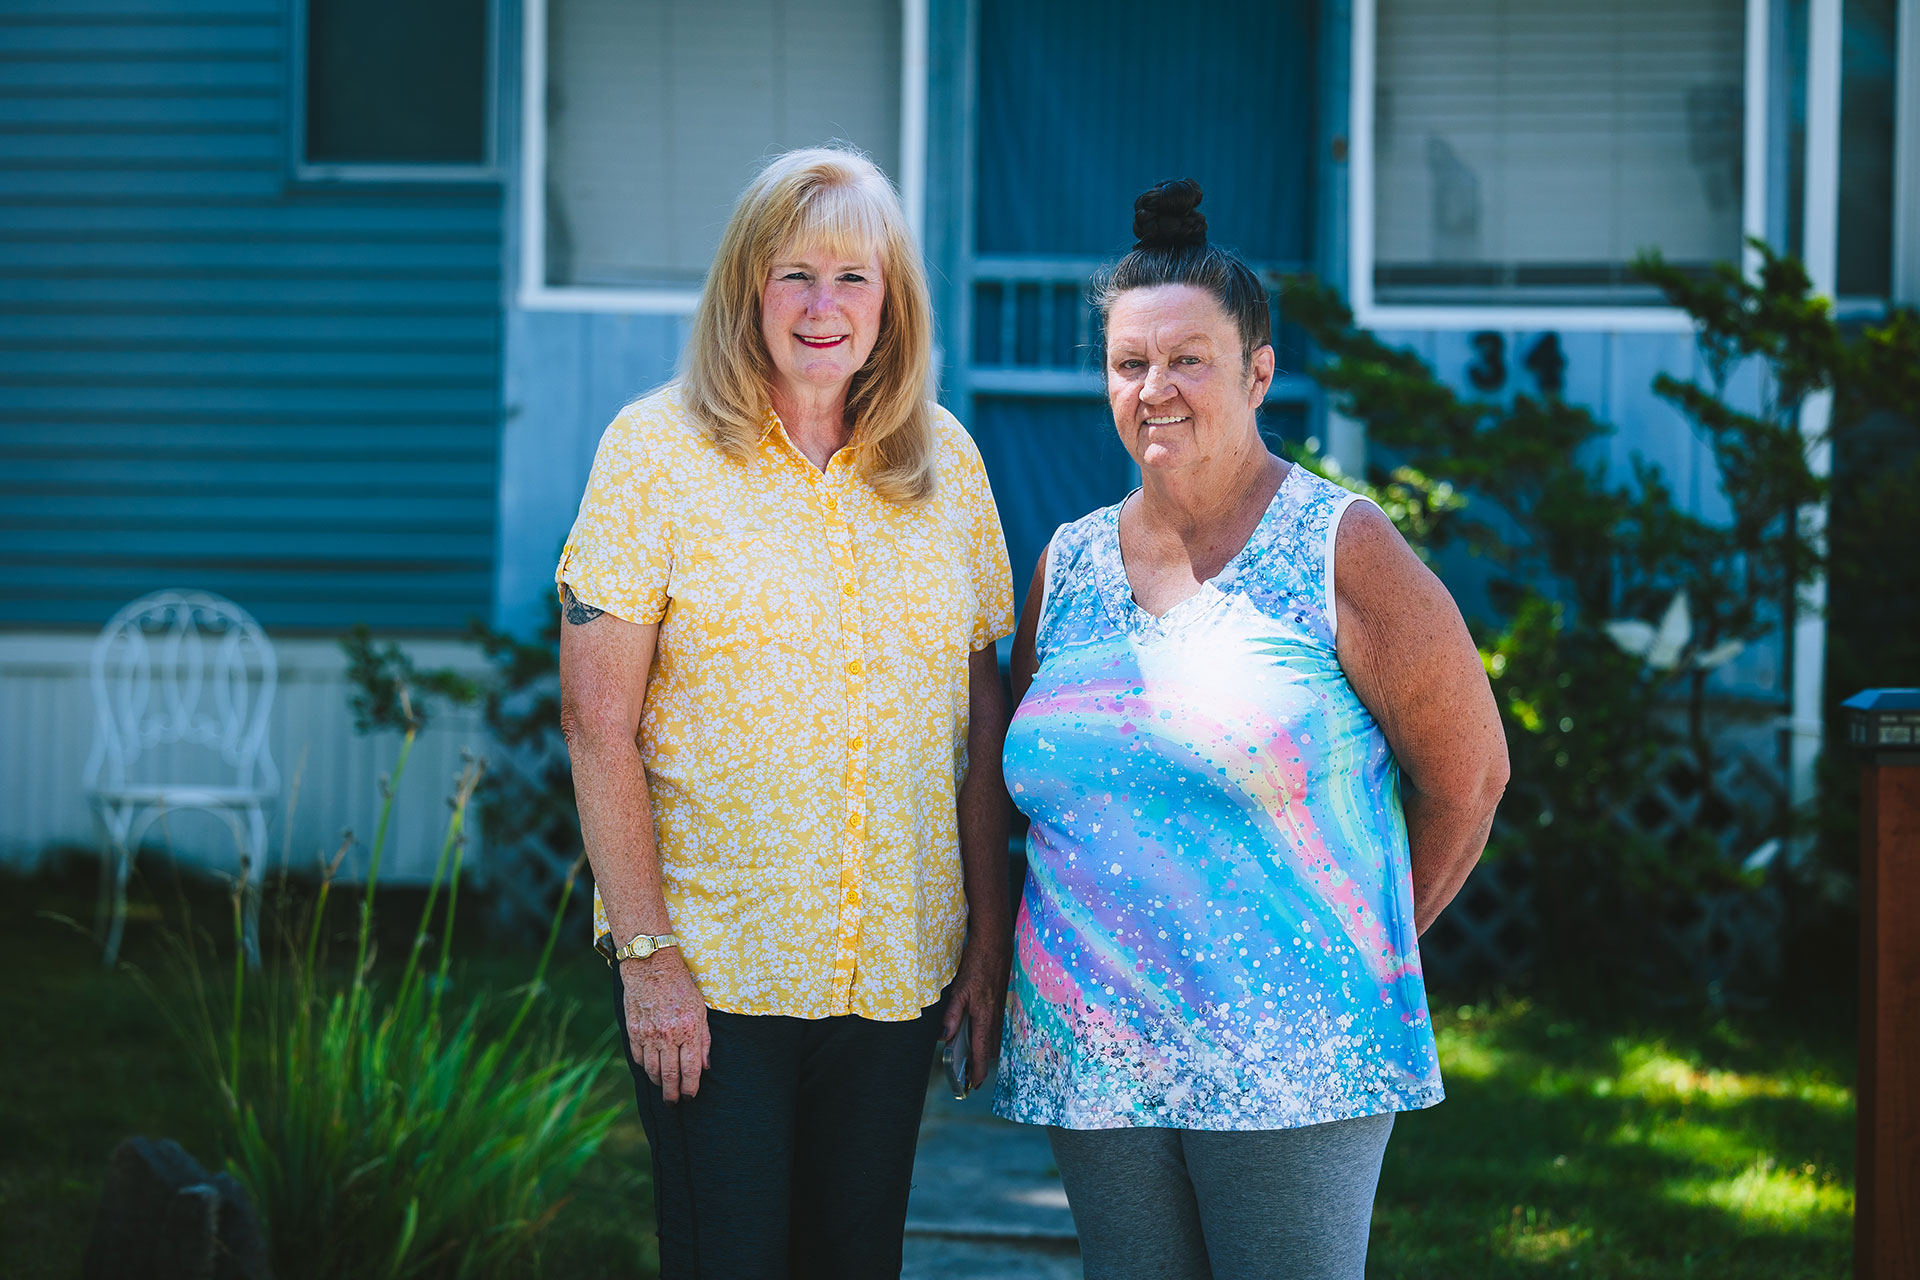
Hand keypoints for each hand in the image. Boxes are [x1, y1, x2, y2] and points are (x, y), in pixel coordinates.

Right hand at [621, 949, 710, 1102]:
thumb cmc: (681, 986)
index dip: (691, 1088)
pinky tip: (650, 1069)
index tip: (690, 1097)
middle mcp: (668, 1036)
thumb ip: (704, 1040)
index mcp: (688, 1030)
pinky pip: (638, 1057)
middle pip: (669, 1076)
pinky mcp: (633, 1031)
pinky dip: (644, 1067)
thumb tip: (706, 1067)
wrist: (651, 966)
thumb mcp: (701, 1010)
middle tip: (674, 1102)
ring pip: (652, 1070)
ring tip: (663, 1089)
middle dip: (673, 1094)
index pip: (691, 1070)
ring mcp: (648, 1034)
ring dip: (658, 1084)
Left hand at [941, 934, 1010, 1088]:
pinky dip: (987, 1038)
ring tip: (971, 1060)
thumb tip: (944, 1037)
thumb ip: (953, 1015)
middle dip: (980, 1065)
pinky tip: (977, 1035)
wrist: (995, 944)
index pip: (982, 1053)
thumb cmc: (977, 964)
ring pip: (993, 1040)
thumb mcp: (959, 990)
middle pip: (989, 1050)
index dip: (978, 1071)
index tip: (973, 1085)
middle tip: (968, 1075)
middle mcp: (995, 1017)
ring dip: (984, 1052)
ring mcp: (999, 1010)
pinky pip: (995, 1028)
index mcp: (985, 1017)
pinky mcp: (999, 1003)